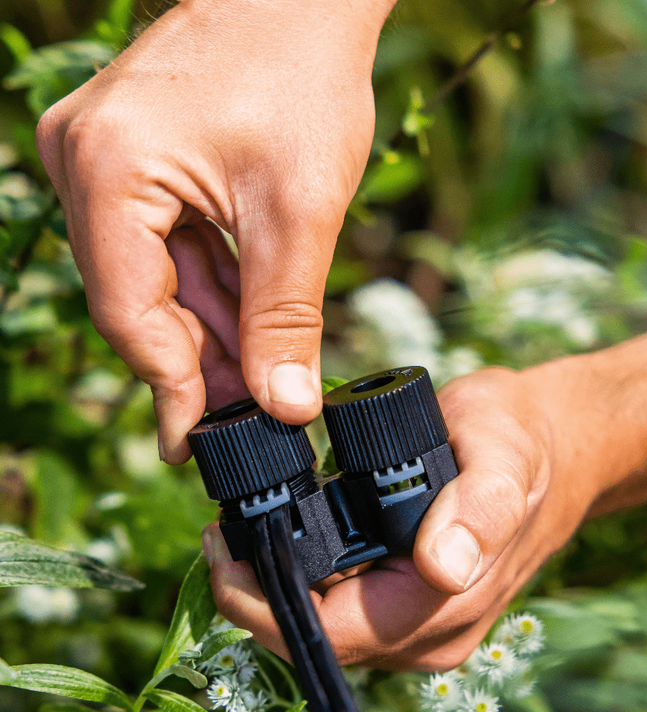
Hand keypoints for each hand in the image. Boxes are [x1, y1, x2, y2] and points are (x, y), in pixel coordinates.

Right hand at [35, 0, 392, 462]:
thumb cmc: (304, 75)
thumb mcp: (300, 212)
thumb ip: (286, 317)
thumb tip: (285, 407)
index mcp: (111, 170)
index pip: (131, 314)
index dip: (174, 387)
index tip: (202, 445)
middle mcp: (84, 165)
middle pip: (138, 304)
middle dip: (200, 364)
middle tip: (249, 417)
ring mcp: (102, 162)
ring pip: (152, 283)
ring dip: (210, 332)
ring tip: (260, 380)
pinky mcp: (132, 165)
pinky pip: (162, 250)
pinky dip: (209, 290)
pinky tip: (248, 326)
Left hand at [203, 364, 604, 669]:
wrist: (551, 452)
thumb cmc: (520, 441)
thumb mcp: (503, 451)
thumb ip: (481, 505)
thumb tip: (443, 568)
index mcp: (445, 604)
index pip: (331, 637)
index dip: (262, 604)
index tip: (222, 545)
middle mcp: (429, 636)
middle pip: (316, 643)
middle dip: (256, 595)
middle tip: (224, 529)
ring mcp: (422, 631)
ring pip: (323, 634)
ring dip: (274, 591)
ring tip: (247, 528)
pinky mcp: (411, 615)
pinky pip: (340, 616)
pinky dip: (304, 583)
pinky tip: (290, 538)